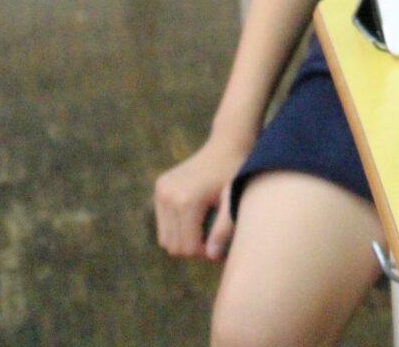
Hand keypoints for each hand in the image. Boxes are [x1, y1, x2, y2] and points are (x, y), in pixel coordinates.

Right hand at [153, 136, 246, 260]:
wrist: (229, 143)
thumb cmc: (238, 172)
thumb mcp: (235, 200)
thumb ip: (225, 229)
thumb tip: (212, 256)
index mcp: (186, 201)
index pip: (187, 247)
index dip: (205, 254)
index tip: (222, 248)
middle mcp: (168, 196)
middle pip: (173, 245)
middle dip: (193, 250)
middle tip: (214, 243)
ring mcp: (161, 190)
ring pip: (165, 237)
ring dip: (183, 240)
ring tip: (205, 233)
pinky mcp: (160, 186)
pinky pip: (163, 221)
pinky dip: (177, 228)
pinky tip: (196, 220)